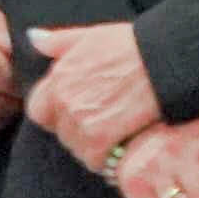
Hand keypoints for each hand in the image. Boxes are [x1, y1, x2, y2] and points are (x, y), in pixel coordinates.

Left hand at [24, 19, 161, 169]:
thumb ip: (59, 42)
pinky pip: (98, 162)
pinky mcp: (101, 142)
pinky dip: (110, 159)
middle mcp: (63, 104)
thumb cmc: (132, 46)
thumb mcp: (91, 36)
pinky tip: (125, 145)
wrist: (164, 63)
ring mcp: (80, 125)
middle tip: (104, 122)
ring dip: (94, 147)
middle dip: (78, 131)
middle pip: (61, 133)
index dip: (56, 113)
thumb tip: (34, 38)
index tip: (75, 111)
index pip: (38, 111)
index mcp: (57, 80)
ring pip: (79, 149)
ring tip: (117, 133)